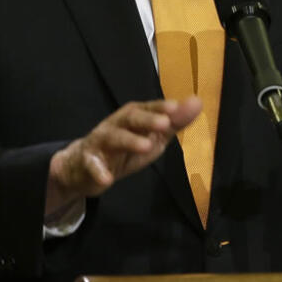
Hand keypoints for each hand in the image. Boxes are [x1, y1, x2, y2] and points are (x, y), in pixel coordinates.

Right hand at [44, 97, 201, 216]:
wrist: (84, 166)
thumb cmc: (125, 148)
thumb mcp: (153, 136)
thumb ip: (175, 122)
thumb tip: (197, 101)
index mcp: (133, 117)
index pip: (147, 108)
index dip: (160, 107)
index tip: (175, 107)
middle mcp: (116, 124)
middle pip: (130, 118)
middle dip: (146, 119)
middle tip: (164, 124)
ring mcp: (100, 142)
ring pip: (113, 137)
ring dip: (129, 141)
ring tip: (146, 147)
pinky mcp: (88, 162)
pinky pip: (92, 166)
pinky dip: (98, 171)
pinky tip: (107, 179)